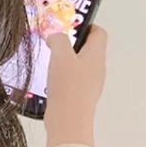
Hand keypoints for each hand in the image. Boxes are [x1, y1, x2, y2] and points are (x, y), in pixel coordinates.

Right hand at [44, 25, 107, 146]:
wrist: (68, 121)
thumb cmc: (68, 88)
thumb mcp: (60, 56)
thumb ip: (57, 40)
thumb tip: (55, 36)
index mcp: (96, 55)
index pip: (98, 32)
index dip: (85, 25)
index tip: (67, 25)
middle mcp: (96, 68)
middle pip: (87, 47)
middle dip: (69, 42)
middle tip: (52, 41)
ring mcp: (89, 82)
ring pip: (78, 63)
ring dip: (63, 59)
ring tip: (47, 60)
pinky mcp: (79, 94)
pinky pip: (72, 78)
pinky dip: (60, 74)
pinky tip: (47, 78)